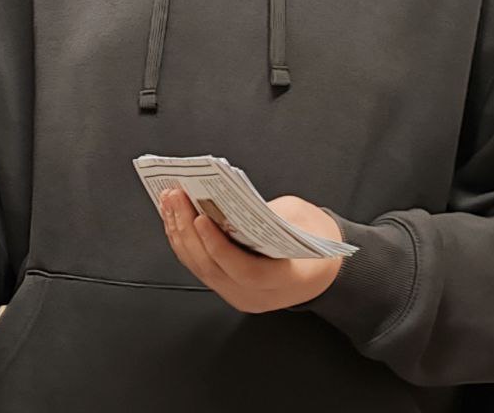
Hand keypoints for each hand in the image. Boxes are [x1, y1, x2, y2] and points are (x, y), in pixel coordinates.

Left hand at [159, 189, 342, 312]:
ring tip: (169, 200)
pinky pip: (199, 266)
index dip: (219, 247)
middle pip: (213, 268)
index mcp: (286, 281)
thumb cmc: (314, 240)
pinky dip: (184, 240)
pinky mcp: (227, 287)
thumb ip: (265, 214)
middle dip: (188, 230)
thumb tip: (222, 202)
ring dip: (179, 232)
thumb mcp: (300, 219)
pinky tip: (175, 216)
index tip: (201, 218)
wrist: (323, 268)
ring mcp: (240, 296)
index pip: (246, 272)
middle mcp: (259, 296)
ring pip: (200, 268)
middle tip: (176, 196)